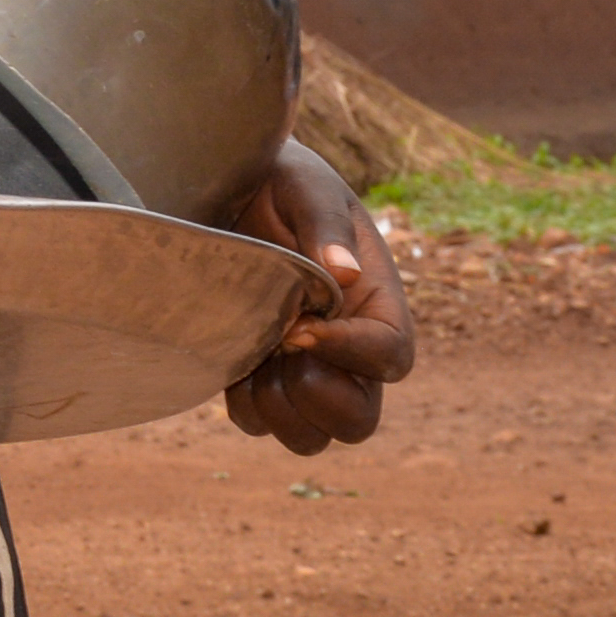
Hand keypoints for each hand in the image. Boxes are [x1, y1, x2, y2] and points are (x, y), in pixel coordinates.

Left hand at [222, 141, 415, 453]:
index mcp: (376, 304)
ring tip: (255, 351)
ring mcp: (302, 369)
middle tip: (281, 346)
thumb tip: (343, 273)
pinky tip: (231, 357)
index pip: (390, 357)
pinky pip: (258, 422)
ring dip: (279, 408)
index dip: (352, 355)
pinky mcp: (257, 376)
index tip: (298, 327)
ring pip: (310, 436)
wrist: (224, 184)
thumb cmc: (281, 180)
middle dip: (320, 399)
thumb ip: (325, 226)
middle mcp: (346, 349)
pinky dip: (244, 405)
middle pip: (359, 419)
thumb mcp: (307, 187)